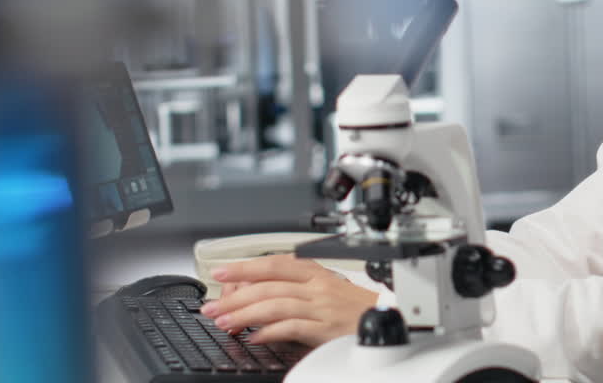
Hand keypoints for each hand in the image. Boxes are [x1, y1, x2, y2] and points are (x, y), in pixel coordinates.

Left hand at [199, 254, 377, 347]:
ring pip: (275, 304)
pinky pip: (292, 327)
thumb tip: (260, 294)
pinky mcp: (326, 328)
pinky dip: (270, 331)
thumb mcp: (327, 288)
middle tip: (212, 307)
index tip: (220, 272)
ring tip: (225, 322)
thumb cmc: (356, 307)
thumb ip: (296, 288)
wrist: (391, 318)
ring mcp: (321, 307)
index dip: (245, 267)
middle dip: (235, 296)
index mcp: (315, 272)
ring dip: (245, 314)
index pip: (274, 264)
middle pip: (268, 286)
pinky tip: (256, 337)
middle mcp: (317, 287)